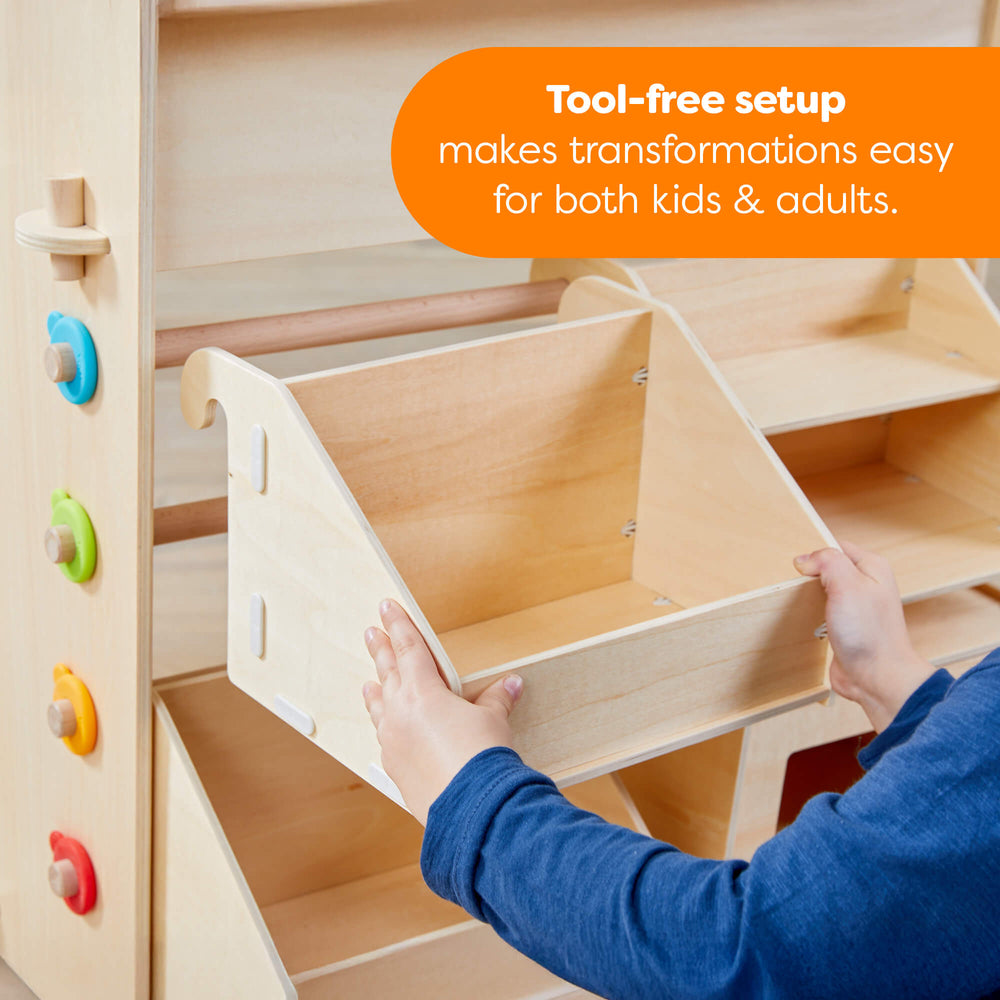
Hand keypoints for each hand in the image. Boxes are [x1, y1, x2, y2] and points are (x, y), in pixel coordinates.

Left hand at [362, 599, 522, 823]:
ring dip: (376, 688)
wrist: (470, 808)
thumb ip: (496, 698)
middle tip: (372, 631)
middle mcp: (399, 712)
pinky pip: (384, 736)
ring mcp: (392, 741)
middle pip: (387, 671)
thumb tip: (511, 683)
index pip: (408, 648)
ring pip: (380, 705)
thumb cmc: (481, 757)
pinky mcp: (394, 767)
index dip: (399, 625)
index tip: (387, 608)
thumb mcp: (492, 720)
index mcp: (422, 692)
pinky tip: (385, 726)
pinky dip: (384, 724)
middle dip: (381, 649)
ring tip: (370, 680)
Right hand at [794, 541, 933, 731]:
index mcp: (873, 567)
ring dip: (808, 594)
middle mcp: (866, 584)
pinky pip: (822, 610)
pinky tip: (806, 618)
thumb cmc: (870, 634)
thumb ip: (826, 561)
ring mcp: (856, 606)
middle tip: (796, 584)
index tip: (801, 568)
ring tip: (798, 601)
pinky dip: (811, 612)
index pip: (835, 546)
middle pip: (828, 567)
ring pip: (823, 589)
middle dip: (809, 574)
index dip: (815, 554)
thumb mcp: (847, 585)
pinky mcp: (846, 626)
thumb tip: (805, 559)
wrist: (877, 678)